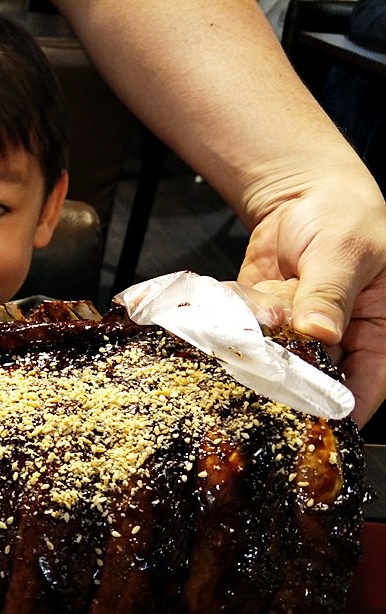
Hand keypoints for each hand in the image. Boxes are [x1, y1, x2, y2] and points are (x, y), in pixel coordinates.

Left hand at [239, 169, 385, 426]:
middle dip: (289, 370)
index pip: (367, 387)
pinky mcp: (267, 324)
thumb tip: (320, 331)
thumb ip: (329, 293)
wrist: (301, 197)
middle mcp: (341, 342)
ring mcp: (299, 335)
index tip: (310, 415)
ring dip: (263, 337)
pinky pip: (249, 335)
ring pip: (276, 358)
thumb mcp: (344, 253)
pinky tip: (250, 295)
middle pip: (315, 379)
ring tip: (268, 305)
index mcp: (379, 333)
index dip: (340, 406)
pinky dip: (243, 319)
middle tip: (271, 357)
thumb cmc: (343, 218)